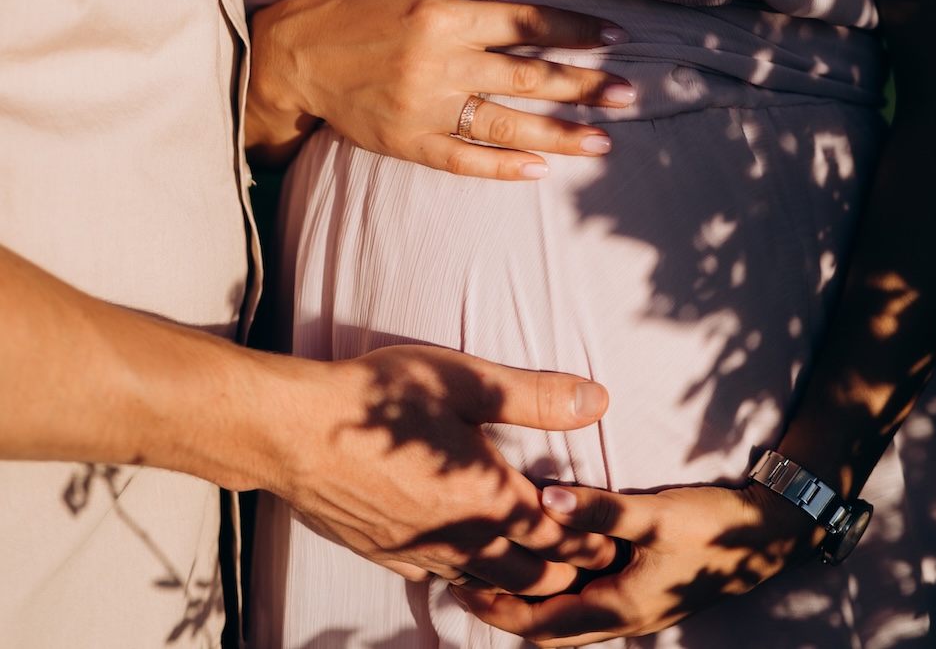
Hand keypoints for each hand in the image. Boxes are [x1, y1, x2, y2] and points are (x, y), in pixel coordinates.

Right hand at [246, 0, 635, 175]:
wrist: (301, 56)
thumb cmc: (365, 7)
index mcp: (443, 18)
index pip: (524, 25)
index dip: (573, 31)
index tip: (615, 37)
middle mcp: (437, 65)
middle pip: (524, 77)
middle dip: (582, 86)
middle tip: (628, 95)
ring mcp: (423, 109)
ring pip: (502, 125)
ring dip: (557, 134)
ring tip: (602, 143)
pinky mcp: (407, 142)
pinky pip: (461, 160)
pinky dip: (501, 168)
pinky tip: (539, 171)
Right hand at [256, 345, 617, 594]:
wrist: (294, 431)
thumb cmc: (380, 397)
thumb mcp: (465, 380)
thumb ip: (536, 396)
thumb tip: (598, 400)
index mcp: (486, 498)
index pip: (556, 536)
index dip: (589, 541)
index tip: (612, 542)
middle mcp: (457, 537)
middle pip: (526, 575)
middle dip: (562, 573)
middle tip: (586, 565)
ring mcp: (417, 551)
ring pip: (482, 583)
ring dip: (515, 582)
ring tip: (537, 573)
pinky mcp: (384, 553)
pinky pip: (435, 577)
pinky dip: (463, 576)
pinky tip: (462, 562)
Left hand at [454, 479, 819, 643]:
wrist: (765, 537)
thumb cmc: (710, 528)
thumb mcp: (653, 516)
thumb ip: (599, 510)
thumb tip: (543, 499)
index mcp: (616, 610)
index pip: (539, 626)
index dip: (496, 609)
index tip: (457, 582)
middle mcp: (618, 617)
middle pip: (545, 628)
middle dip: (503, 607)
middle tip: (460, 574)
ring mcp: (630, 605)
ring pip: (564, 614)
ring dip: (528, 596)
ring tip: (491, 564)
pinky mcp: (638, 586)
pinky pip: (582, 597)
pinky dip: (554, 585)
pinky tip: (542, 556)